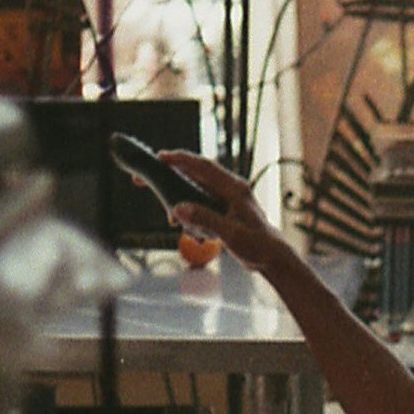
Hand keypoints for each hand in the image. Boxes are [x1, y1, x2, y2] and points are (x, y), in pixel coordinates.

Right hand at [158, 152, 281, 272]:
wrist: (272, 256)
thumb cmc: (257, 244)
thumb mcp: (230, 234)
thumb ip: (204, 219)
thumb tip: (177, 208)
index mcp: (234, 188)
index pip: (203, 166)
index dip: (180, 159)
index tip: (159, 157)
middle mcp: (229, 188)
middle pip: (193, 174)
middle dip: (168, 175)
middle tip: (141, 178)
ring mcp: (226, 197)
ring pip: (193, 189)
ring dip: (176, 197)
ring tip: (166, 215)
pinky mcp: (222, 208)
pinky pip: (198, 203)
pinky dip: (187, 212)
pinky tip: (180, 225)